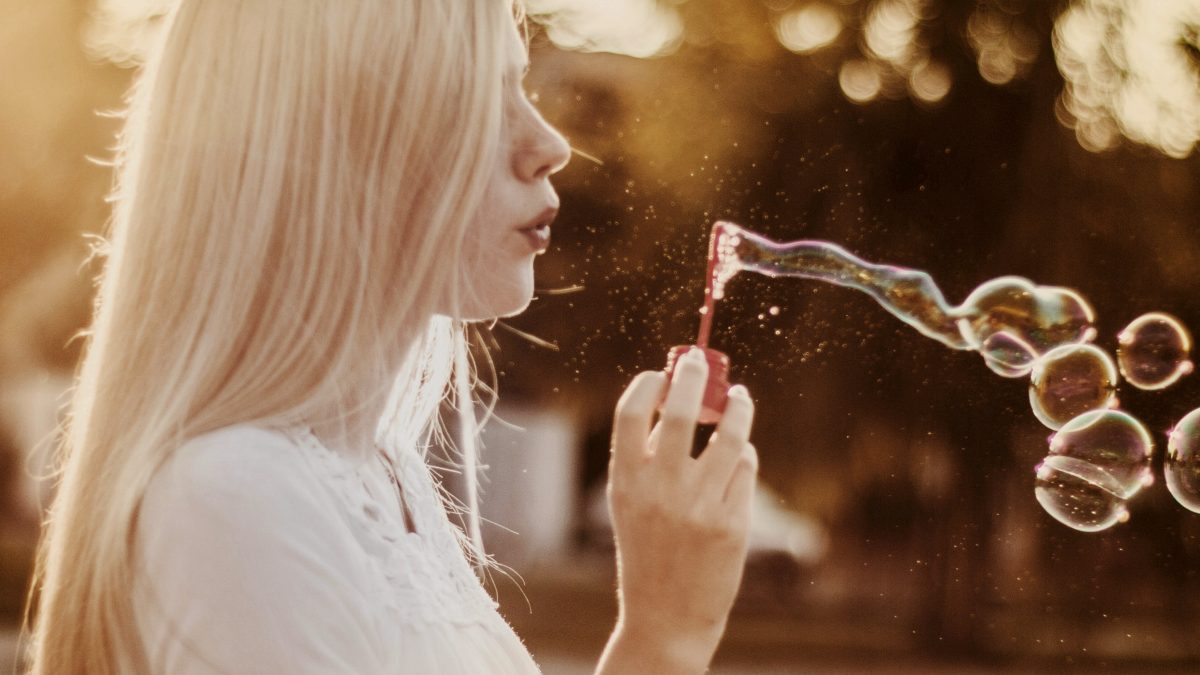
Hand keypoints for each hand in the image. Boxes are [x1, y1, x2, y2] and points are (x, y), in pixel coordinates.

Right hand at [598, 348, 757, 673]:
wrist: (666, 617)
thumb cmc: (646, 552)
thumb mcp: (629, 505)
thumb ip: (645, 457)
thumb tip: (673, 399)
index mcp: (625, 482)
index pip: (629, 413)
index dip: (647, 383)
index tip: (662, 371)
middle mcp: (659, 490)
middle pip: (680, 411)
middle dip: (693, 376)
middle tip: (701, 361)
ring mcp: (698, 506)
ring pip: (728, 436)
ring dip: (737, 407)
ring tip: (740, 397)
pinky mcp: (732, 523)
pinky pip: (744, 469)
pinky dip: (743, 454)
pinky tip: (738, 455)